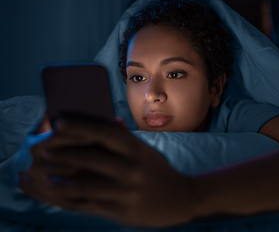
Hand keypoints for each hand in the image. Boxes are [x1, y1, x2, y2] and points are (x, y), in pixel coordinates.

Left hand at [20, 118, 197, 227]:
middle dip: (64, 153)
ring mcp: (128, 191)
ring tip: (45, 173)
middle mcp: (132, 169)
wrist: (182, 200)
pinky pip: (92, 203)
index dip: (80, 126)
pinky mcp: (124, 210)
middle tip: (43, 149)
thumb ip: (126, 138)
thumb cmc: (159, 172)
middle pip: (91, 158)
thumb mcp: (146, 151)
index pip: (105, 133)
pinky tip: (60, 192)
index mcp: (137, 150)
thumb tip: (108, 120)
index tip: (58, 122)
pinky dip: (73, 197)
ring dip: (62, 178)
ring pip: (87, 183)